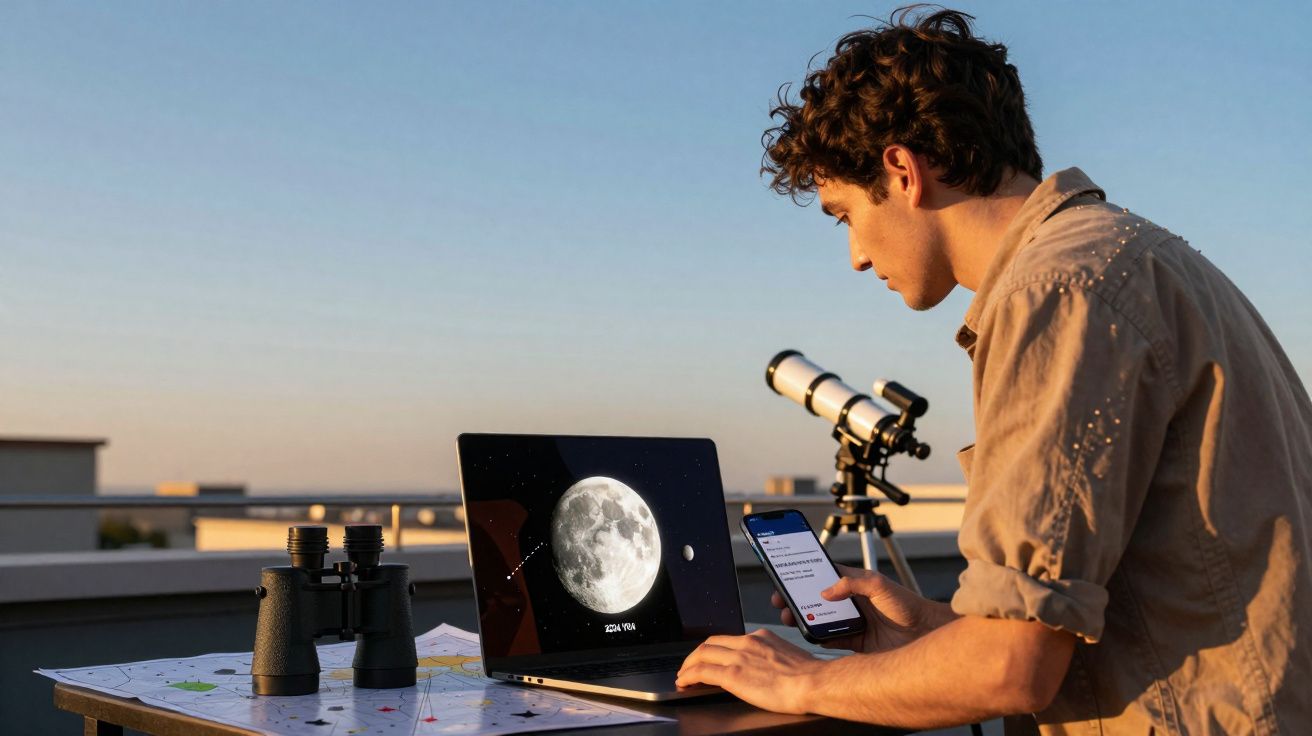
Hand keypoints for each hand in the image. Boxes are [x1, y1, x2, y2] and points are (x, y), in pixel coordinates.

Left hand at [675, 628, 821, 713]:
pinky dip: (689, 676)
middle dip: (696, 654)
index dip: (714, 648)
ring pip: (702, 654)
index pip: (729, 639)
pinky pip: (702, 672)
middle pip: (711, 643)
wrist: (813, 682)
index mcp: (761, 637)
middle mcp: (747, 643)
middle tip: (690, 665)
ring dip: (688, 665)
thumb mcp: (788, 656)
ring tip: (683, 675)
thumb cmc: (809, 676)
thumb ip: (771, 657)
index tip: (709, 657)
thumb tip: (767, 668)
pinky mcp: (733, 674)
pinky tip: (684, 682)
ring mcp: (738, 657)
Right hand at [773, 564, 954, 652]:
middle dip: (796, 599)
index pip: (823, 576)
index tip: (786, 576)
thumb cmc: (908, 605)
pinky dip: (818, 638)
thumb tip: (826, 591)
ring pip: (820, 619)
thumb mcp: (879, 585)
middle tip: (780, 600)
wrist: (925, 634)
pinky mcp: (855, 642)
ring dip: (803, 618)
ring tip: (789, 617)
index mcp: (855, 584)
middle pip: (816, 599)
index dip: (804, 576)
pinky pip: (831, 639)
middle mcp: (850, 603)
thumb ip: (852, 583)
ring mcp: (852, 622)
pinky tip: (808, 635)